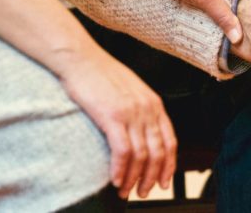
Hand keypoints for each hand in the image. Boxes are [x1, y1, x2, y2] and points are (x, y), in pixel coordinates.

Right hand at [51, 45, 176, 198]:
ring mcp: (132, 112)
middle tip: (143, 192)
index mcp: (154, 103)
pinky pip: (123, 151)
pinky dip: (120, 170)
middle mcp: (147, 109)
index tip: (163, 182)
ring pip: (141, 156)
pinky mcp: (112, 116)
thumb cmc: (99, 74)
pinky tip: (115, 180)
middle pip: (158, 152)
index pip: (170, 141)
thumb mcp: (130, 90)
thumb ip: (139, 110)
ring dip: (134, 178)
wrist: (80, 58)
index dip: (168, 165)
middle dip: (151, 177)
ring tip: (125, 191)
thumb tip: (140, 133)